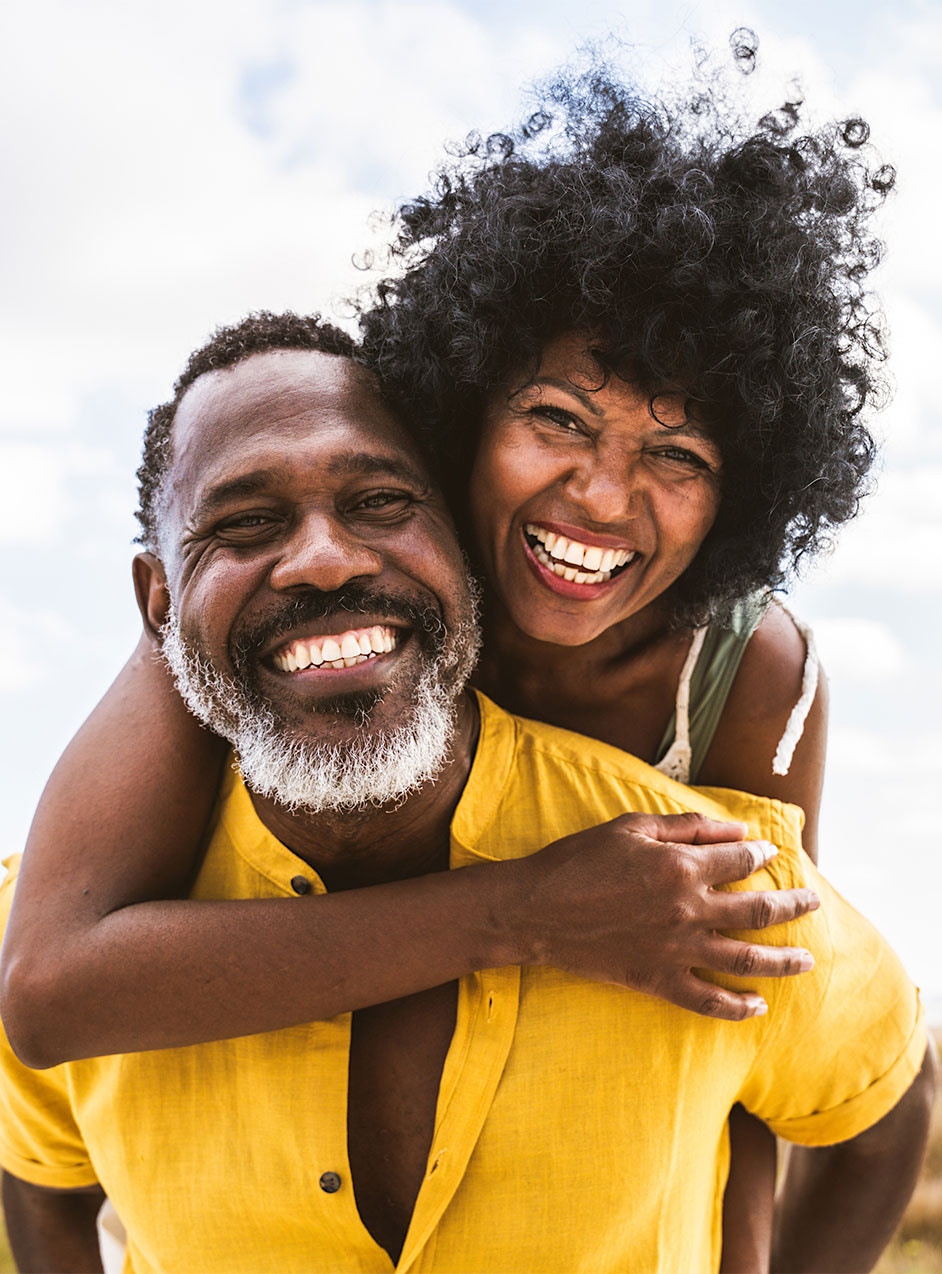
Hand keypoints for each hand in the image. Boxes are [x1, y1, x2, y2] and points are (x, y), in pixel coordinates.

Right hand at [510, 812, 818, 1019]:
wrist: (536, 910)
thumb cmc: (579, 859)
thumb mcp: (632, 826)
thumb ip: (688, 827)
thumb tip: (737, 831)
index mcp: (681, 867)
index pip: (739, 860)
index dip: (760, 854)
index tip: (770, 853)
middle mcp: (688, 911)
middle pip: (758, 911)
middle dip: (793, 906)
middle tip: (813, 902)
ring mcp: (675, 951)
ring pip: (746, 961)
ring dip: (783, 962)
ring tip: (806, 961)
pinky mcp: (656, 981)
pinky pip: (707, 1002)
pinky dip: (737, 1007)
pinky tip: (757, 1006)